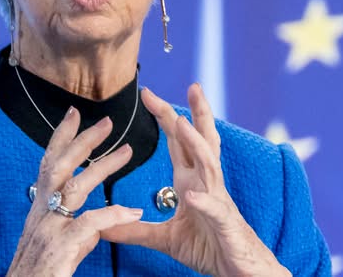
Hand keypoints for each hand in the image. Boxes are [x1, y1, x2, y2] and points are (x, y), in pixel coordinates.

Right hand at [7, 107, 142, 276]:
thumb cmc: (39, 276)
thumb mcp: (56, 247)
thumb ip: (75, 232)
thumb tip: (93, 225)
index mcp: (40, 210)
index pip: (49, 165)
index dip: (61, 138)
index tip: (74, 114)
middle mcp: (41, 214)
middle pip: (59, 166)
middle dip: (83, 141)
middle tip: (107, 122)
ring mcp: (48, 229)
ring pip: (75, 188)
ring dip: (103, 167)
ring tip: (127, 152)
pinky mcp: (60, 247)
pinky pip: (89, 224)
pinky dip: (112, 214)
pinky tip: (132, 211)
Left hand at [101, 84, 290, 276]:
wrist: (239, 272)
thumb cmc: (209, 248)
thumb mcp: (165, 239)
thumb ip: (135, 230)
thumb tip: (103, 225)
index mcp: (192, 181)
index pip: (179, 142)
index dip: (167, 117)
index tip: (148, 94)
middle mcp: (207, 184)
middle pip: (201, 141)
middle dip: (195, 113)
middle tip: (192, 85)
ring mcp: (218, 201)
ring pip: (210, 165)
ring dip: (196, 144)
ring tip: (183, 124)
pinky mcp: (225, 224)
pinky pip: (214, 210)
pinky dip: (204, 201)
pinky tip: (192, 196)